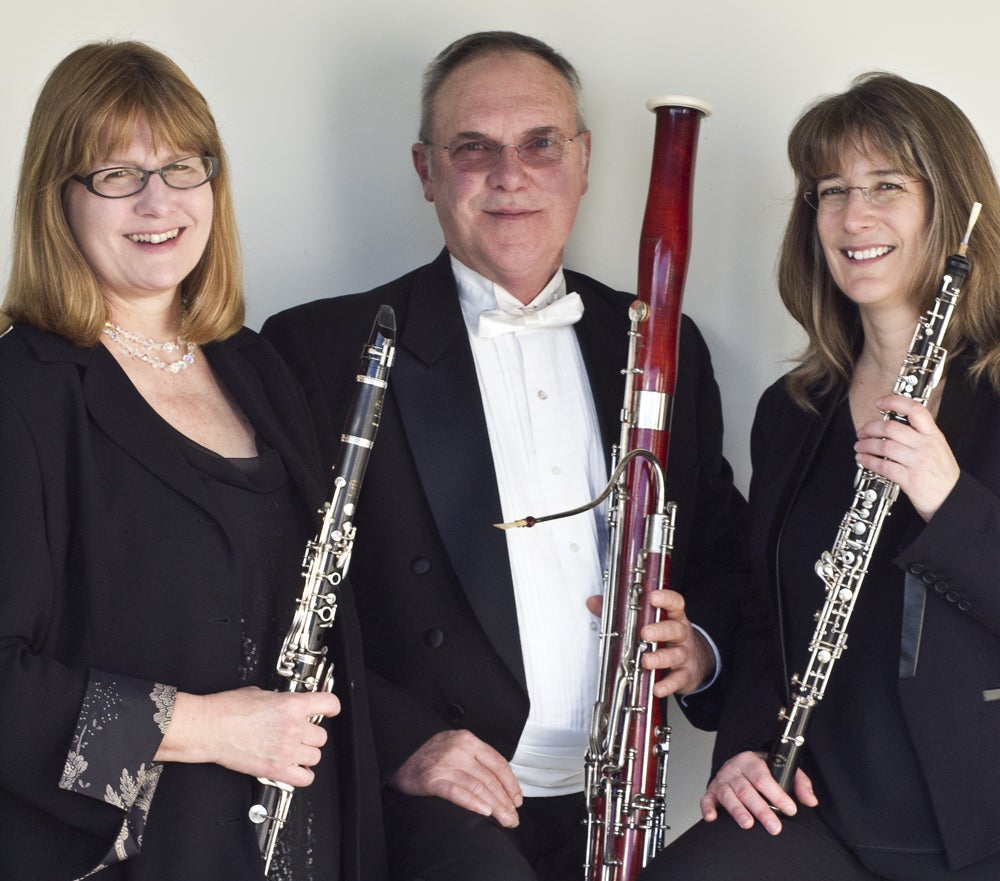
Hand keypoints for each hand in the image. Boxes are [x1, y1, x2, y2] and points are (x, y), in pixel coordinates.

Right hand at [155, 687, 338, 787]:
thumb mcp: (261, 693)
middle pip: (321, 736)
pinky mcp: (275, 769)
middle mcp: (293, 727)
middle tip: (300, 734)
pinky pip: (304, 778)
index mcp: (292, 704)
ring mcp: (286, 750)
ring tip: (294, 751)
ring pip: (315, 756)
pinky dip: (303, 775)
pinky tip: (295, 769)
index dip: (331, 708)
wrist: (208, 727)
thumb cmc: (227, 709)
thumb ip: (281, 701)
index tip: (329, 711)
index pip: (329, 704)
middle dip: (311, 735)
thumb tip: (286, 705)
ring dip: (306, 754)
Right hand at [388, 729, 522, 826]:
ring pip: (478, 787)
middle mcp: (459, 750)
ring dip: (495, 807)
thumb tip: (499, 784)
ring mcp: (445, 764)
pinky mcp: (432, 779)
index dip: (511, 784)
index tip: (517, 800)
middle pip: (490, 779)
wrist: (398, 754)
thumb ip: (475, 758)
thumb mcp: (455, 746)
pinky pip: (457, 792)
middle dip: (505, 801)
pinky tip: (484, 812)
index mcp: (468, 740)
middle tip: (513, 818)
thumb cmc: (429, 754)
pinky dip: (473, 803)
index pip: (498, 763)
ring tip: (505, 821)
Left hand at [586, 589, 715, 697]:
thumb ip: (620, 612)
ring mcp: (684, 654)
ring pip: (675, 654)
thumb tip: (593, 602)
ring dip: (660, 658)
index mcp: (672, 617)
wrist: (695, 661)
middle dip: (659, 630)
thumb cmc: (666, 638)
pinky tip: (656, 688)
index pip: (674, 604)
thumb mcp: (649, 622)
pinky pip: (677, 679)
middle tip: (645, 633)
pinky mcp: (685, 674)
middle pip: (674, 629)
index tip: (653, 597)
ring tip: (646, 661)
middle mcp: (680, 634)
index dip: (665, 599)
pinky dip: (667, 684)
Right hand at [700, 750, 816, 834]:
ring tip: (748, 824)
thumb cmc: (760, 769)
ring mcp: (721, 781)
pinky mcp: (711, 792)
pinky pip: (706, 799)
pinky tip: (713, 818)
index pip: (763, 777)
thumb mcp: (780, 768)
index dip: (776, 794)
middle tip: (774, 827)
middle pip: (746, 790)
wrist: (737, 762)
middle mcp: (734, 770)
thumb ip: (799, 782)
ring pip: (728, 796)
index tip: (790, 809)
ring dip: (737, 810)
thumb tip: (811, 801)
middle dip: (761, 810)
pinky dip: (708, 809)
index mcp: (751, 761)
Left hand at [855, 394, 959, 520]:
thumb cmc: (943, 477)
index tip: (879, 403)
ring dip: (865, 445)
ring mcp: (918, 462)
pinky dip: (868, 461)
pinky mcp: (910, 479)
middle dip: (870, 428)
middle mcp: (926, 446)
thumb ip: (920, 437)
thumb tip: (892, 427)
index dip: (894, 402)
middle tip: (862, 431)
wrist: (955, 500)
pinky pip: (883, 466)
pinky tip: (862, 459)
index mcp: (934, 436)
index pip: (915, 410)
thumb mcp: (938, 449)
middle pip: (892, 427)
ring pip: (884, 446)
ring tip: (859, 446)